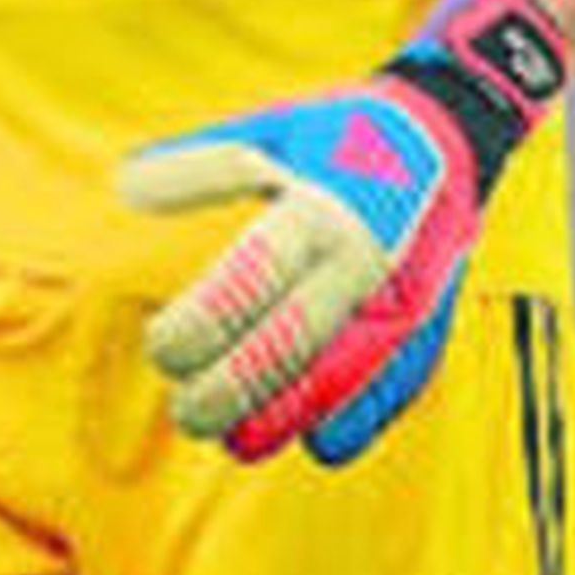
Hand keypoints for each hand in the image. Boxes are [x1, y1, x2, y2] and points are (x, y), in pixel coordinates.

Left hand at [120, 0, 568, 466]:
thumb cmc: (343, 134)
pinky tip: (318, 443)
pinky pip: (394, 388)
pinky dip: (357, 421)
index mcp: (318, 209)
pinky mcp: (427, 324)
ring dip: (282, 419)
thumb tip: (124, 184)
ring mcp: (401, 299)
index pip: (246, 282)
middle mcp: (362, 259)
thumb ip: (201, 165)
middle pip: (286, 346)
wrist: (451, 134)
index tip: (162, 350)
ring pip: (337, 380)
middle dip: (228, 390)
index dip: (198, 326)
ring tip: (235, 439)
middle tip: (187, 410)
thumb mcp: (274, 131)